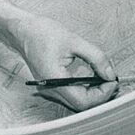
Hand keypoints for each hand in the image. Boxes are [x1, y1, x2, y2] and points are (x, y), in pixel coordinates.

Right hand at [0, 0, 116, 110]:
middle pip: (81, 104)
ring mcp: (50, 88)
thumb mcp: (73, 40)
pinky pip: (71, 93)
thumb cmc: (42, 33)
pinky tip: (91, 75)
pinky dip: (84, 87)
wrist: (22, 30)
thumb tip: (109, 72)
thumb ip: (95, 56)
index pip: (83, 101)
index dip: (102, 93)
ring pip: (76, 100)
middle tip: (110, 77)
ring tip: (103, 75)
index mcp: (55, 80)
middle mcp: (51, 89)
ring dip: (93, 91)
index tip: (112, 79)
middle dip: (100, 93)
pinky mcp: (51, 84)